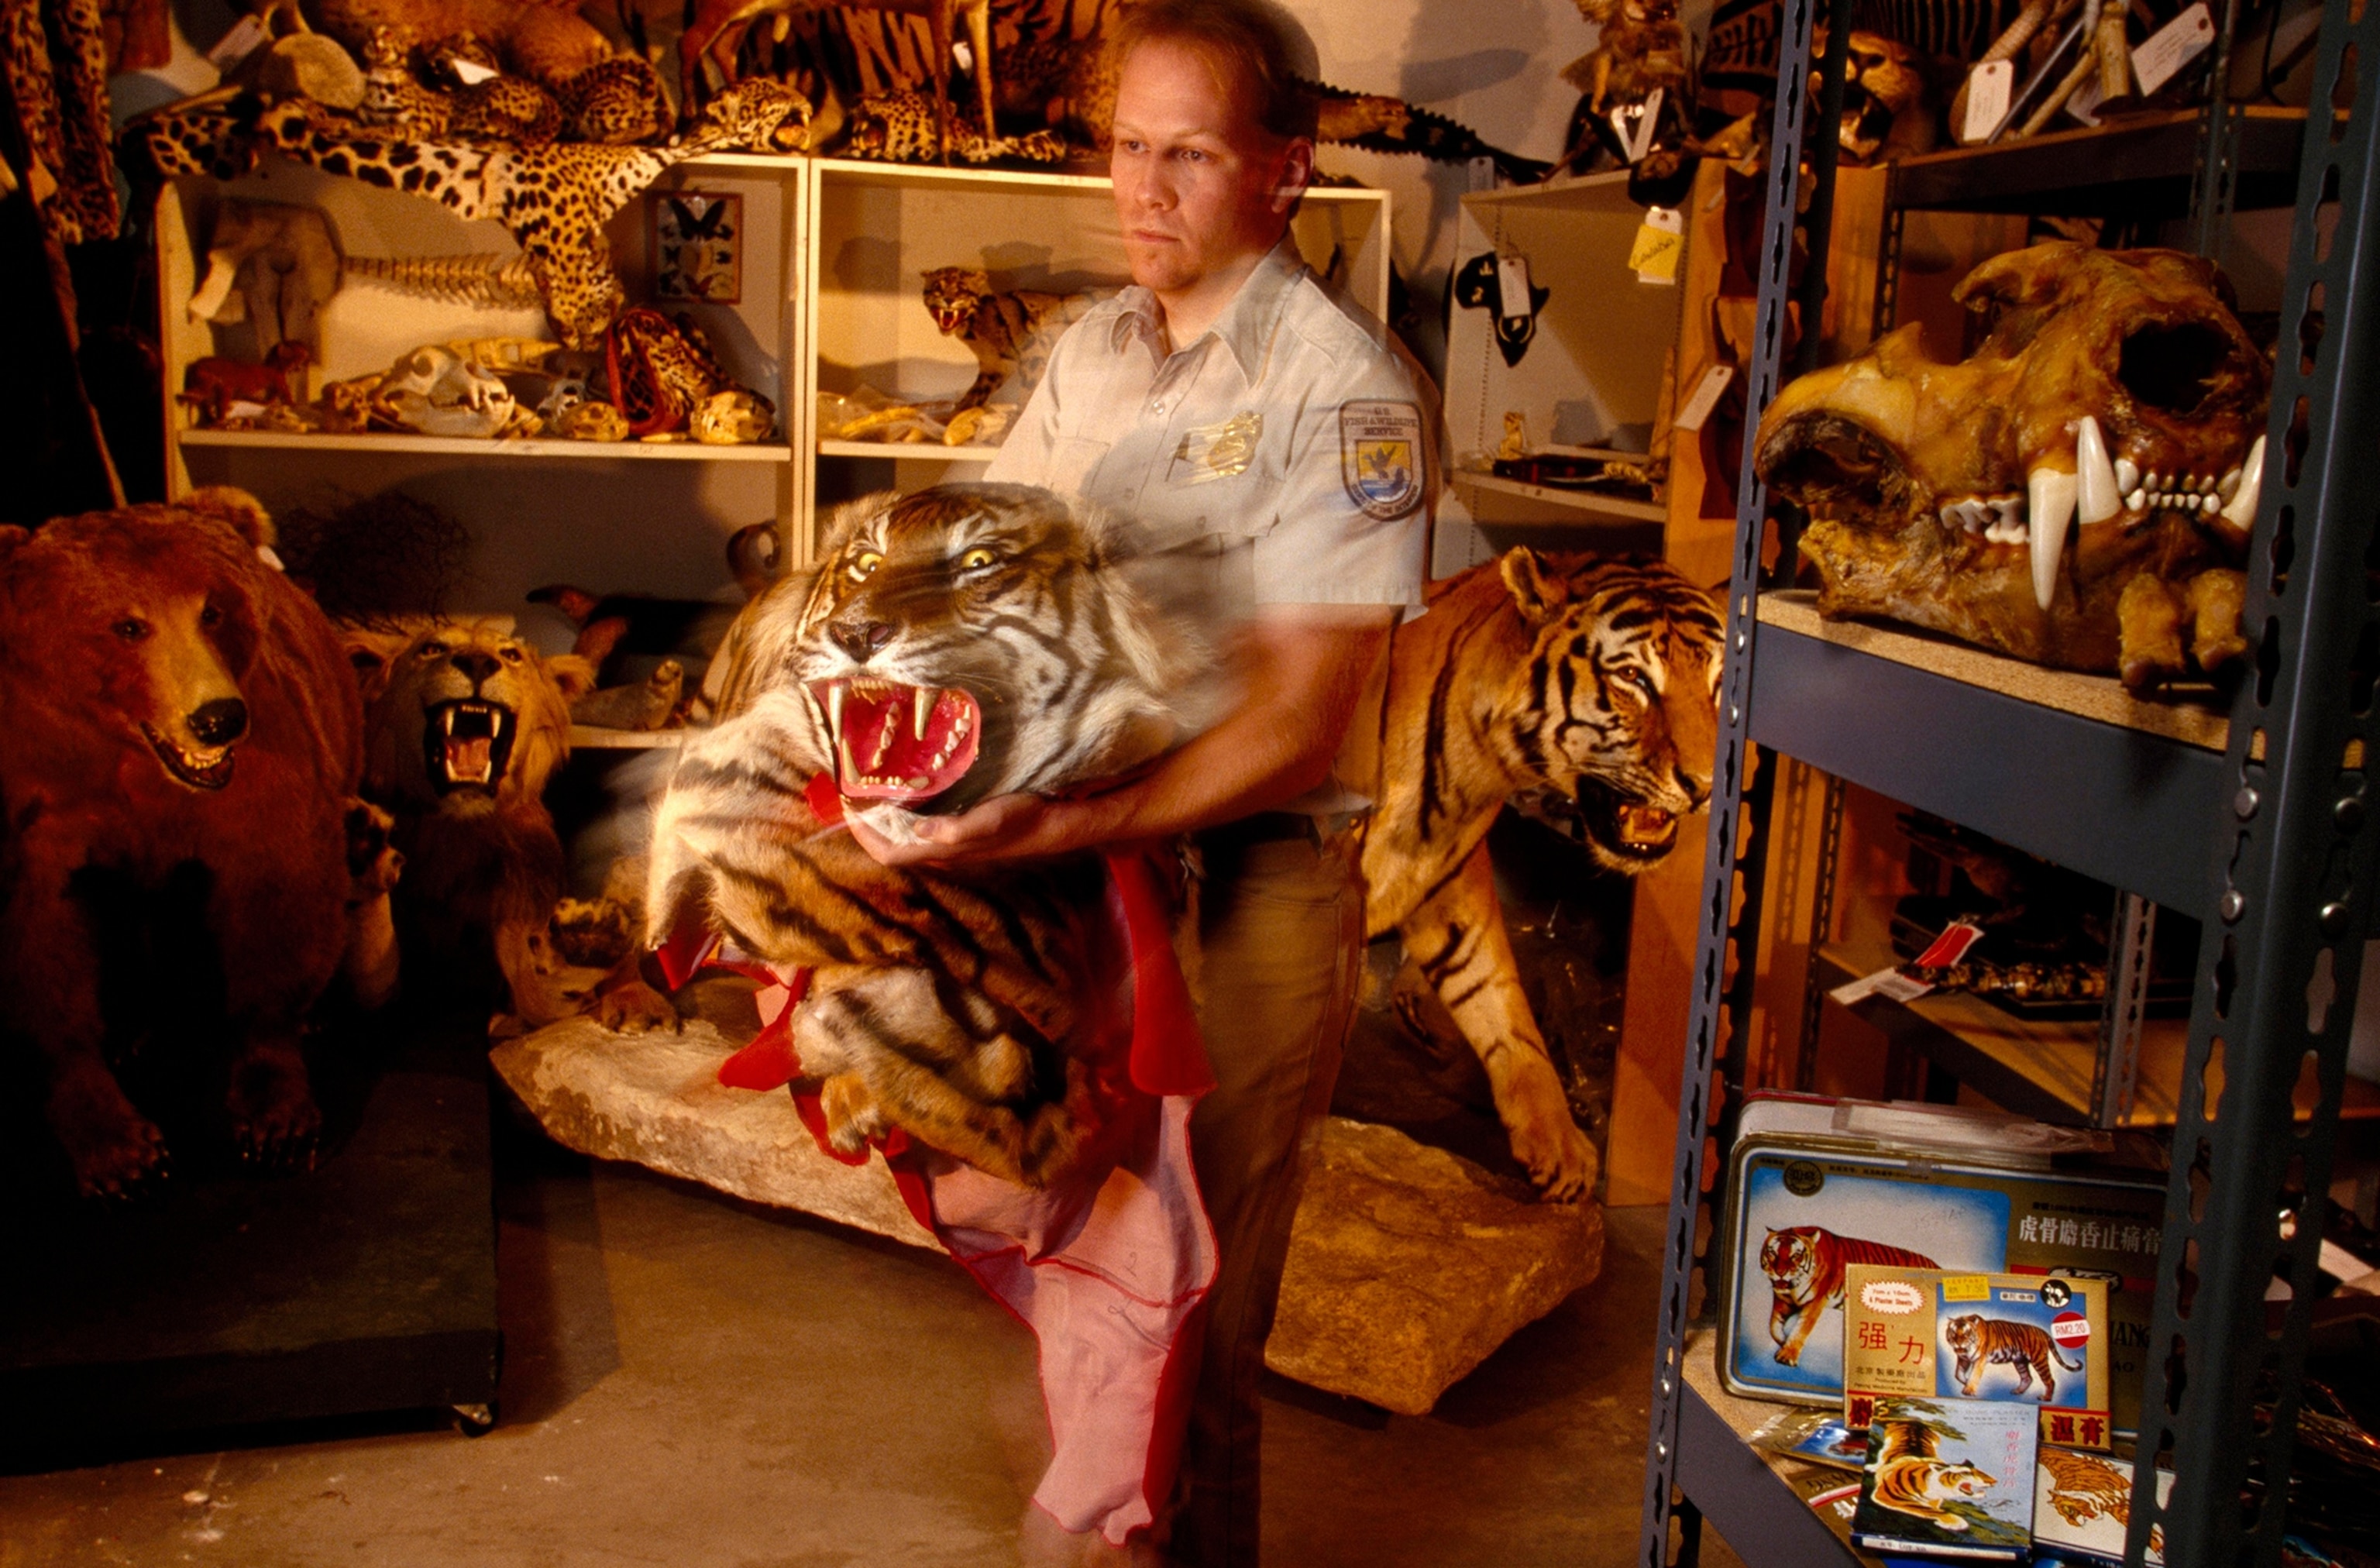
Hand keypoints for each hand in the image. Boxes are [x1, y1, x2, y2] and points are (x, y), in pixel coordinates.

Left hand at [845, 792, 1063, 866]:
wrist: (1049, 824)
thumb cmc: (1020, 821)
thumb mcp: (988, 821)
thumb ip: (954, 829)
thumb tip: (919, 830)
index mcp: (940, 852)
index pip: (887, 853)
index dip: (863, 835)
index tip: (848, 806)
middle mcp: (939, 852)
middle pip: (891, 846)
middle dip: (868, 824)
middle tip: (855, 792)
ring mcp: (949, 844)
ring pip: (904, 837)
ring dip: (885, 818)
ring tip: (873, 788)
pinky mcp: (958, 832)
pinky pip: (920, 827)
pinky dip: (905, 811)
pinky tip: (907, 789)